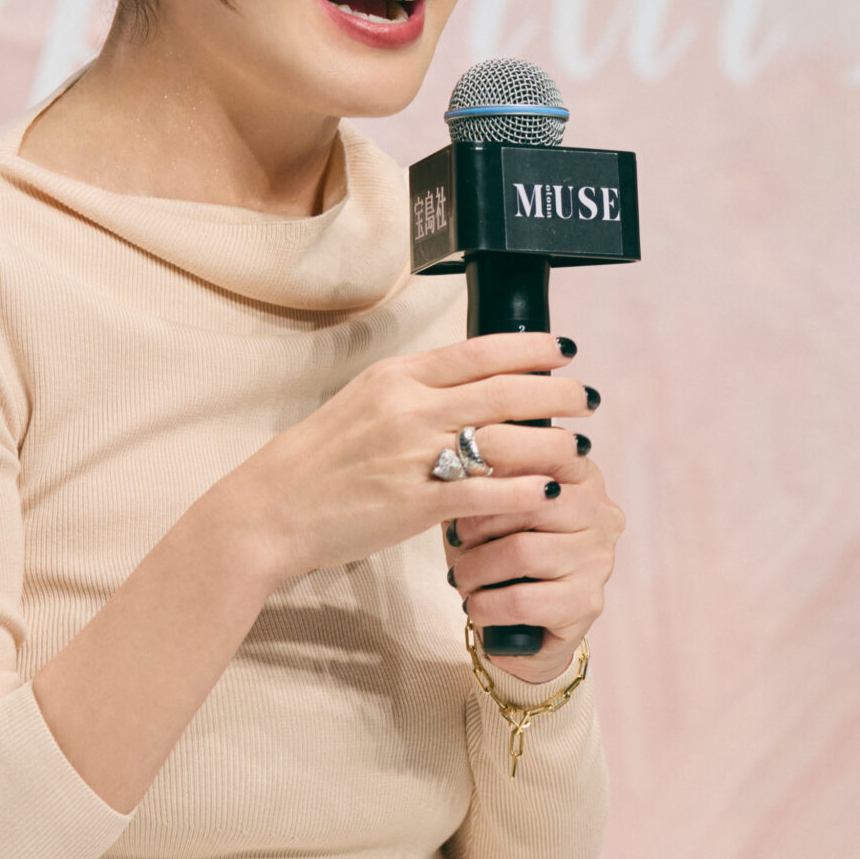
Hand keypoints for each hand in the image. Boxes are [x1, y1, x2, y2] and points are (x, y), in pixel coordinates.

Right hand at [226, 333, 590, 588]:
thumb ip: (417, 390)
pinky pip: (484, 494)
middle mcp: (409, 408)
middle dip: (557, 393)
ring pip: (503, 439)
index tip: (565, 351)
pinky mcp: (414, 504)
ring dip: (552, 443)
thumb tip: (474, 381)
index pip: (480, 352)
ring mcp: (412, 456)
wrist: (270, 509)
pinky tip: (552, 491)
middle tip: (589, 398)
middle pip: (504, 390)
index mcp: (398, 377)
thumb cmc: (321, 460)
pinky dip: (524, 491)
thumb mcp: (365, 402)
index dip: (532, 349)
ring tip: (580, 448)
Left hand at [446, 409, 623, 687]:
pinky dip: (487, 605)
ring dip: (476, 568)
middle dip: (479, 521)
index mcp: (584, 477)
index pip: (552, 447)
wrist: (525, 630)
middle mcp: (601, 513)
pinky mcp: (587, 603)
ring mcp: (599, 559)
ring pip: (521, 552)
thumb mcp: (493, 508)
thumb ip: (490, 480)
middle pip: (531, 500)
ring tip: (460, 576)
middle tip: (455, 539)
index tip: (462, 459)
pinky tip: (476, 606)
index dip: (503, 449)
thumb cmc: (501, 555)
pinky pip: (523, 600)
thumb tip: (461, 459)